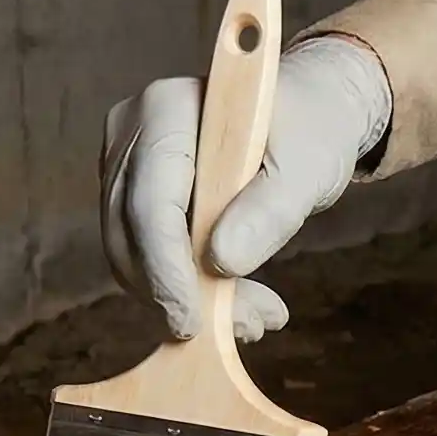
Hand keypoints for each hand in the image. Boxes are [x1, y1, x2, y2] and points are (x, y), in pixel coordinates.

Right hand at [102, 34, 391, 341]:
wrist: (308, 117)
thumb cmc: (309, 130)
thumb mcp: (307, 169)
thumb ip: (268, 212)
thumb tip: (221, 261)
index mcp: (168, 107)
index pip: (149, 200)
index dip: (165, 267)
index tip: (190, 321)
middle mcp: (133, 132)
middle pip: (130, 231)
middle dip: (177, 292)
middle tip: (244, 327)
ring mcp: (127, 164)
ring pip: (131, 253)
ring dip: (186, 298)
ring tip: (252, 318)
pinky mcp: (135, 197)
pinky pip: (144, 255)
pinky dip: (186, 288)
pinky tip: (235, 305)